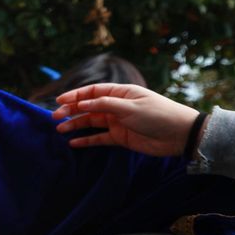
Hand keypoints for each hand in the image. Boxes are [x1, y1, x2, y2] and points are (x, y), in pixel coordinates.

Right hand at [52, 83, 200, 157]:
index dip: (75, 96)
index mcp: (121, 93)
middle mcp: (117, 106)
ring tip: (60, 130)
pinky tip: (74, 143)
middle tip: (55, 117)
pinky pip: (99, 138)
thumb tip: (82, 103)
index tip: (59, 101)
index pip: (93, 92)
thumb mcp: (130, 107)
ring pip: (92, 123)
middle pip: (89, 107)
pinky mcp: (121, 138)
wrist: (179, 135)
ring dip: (76, 125)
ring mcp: (118, 122)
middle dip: (71, 111)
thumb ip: (105, 104)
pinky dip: (87, 141)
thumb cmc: (157, 115)